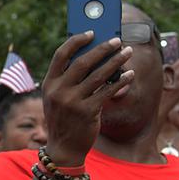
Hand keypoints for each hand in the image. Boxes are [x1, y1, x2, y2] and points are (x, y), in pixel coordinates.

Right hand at [41, 32, 133, 165]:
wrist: (63, 147)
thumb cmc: (64, 118)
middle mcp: (58, 91)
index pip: (61, 55)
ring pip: (98, 75)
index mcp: (49, 84)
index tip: (91, 32)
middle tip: (117, 41)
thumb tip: (93, 56)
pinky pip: (107, 92)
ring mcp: (72, 102)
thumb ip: (69, 79)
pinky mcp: (87, 112)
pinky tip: (130, 75)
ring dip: (116, 61)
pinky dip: (120, 81)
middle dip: (102, 49)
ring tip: (127, 53)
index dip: (76, 41)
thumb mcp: (58, 97)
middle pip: (82, 62)